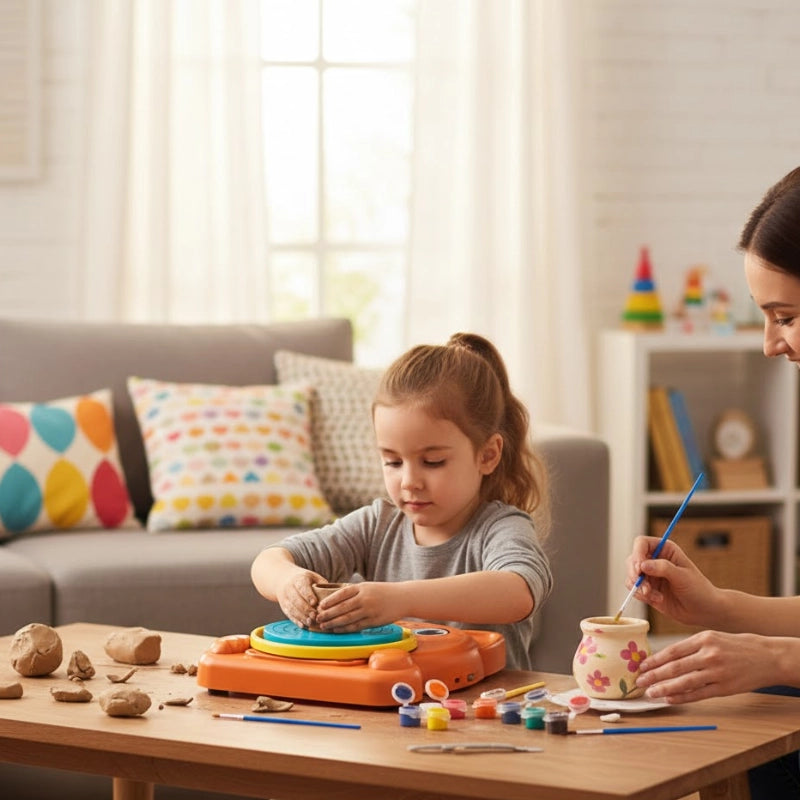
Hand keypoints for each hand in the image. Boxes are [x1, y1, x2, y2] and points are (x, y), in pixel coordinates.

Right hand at [276, 569, 326, 628]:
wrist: (283, 579)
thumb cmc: (303, 579)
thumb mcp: (313, 576)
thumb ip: (322, 584)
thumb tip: (334, 594)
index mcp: (299, 579)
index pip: (303, 587)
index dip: (308, 595)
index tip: (315, 603)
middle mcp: (290, 588)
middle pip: (297, 600)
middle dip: (306, 609)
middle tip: (315, 616)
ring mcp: (285, 598)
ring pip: (292, 608)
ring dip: (301, 617)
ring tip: (311, 623)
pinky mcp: (283, 606)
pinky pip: (289, 614)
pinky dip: (296, 621)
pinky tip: (303, 625)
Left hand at [315, 582, 401, 631]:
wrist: (403, 598)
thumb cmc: (384, 592)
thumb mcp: (369, 587)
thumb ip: (355, 592)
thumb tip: (336, 599)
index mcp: (362, 587)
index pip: (341, 594)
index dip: (329, 600)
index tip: (320, 606)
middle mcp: (365, 598)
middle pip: (342, 607)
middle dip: (328, 614)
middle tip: (317, 618)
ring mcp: (369, 610)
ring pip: (347, 618)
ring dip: (334, 623)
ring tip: (324, 626)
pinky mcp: (374, 621)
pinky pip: (356, 626)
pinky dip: (345, 629)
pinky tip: (337, 630)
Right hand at [625, 535, 720, 627]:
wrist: (703, 611)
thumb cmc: (698, 590)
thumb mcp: (682, 576)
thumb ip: (663, 568)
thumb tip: (643, 565)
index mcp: (664, 550)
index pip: (641, 543)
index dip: (637, 553)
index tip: (640, 568)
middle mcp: (654, 560)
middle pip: (632, 560)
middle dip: (635, 574)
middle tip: (643, 586)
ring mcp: (650, 575)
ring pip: (631, 575)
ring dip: (639, 587)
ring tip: (653, 596)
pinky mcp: (647, 589)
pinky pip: (634, 589)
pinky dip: (641, 595)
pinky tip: (657, 599)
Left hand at [636, 630, 779, 702]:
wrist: (767, 656)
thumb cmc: (736, 645)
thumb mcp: (713, 637)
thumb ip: (691, 647)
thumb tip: (666, 658)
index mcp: (703, 638)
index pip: (673, 650)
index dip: (655, 660)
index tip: (642, 666)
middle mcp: (708, 654)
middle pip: (675, 667)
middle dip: (654, 675)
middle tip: (639, 681)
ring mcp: (717, 672)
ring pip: (684, 682)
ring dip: (664, 688)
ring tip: (650, 692)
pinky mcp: (725, 688)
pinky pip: (699, 694)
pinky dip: (682, 697)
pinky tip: (669, 699)